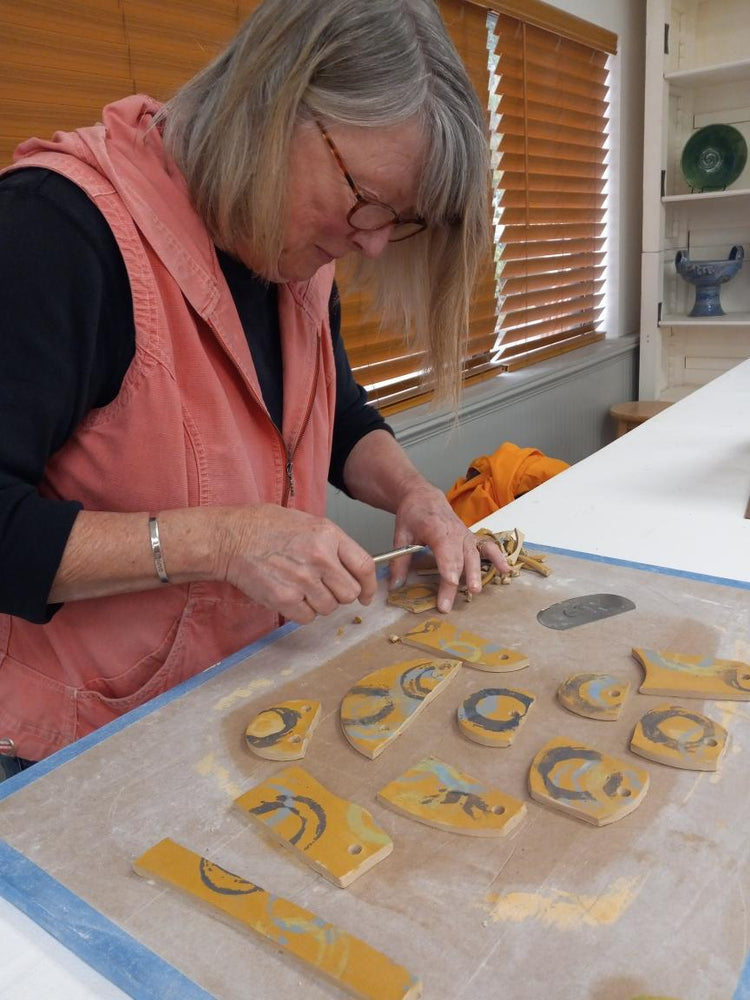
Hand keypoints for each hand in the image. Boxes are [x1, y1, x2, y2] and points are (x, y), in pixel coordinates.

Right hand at [216, 504, 376, 623]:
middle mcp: (319, 558)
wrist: (231, 538)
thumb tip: (352, 566)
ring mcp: (303, 580)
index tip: (367, 594)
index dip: (370, 586)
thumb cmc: (265, 527)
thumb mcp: (308, 522)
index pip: (365, 566)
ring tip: (302, 587)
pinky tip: (290, 595)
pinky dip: (302, 612)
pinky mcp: (285, 598)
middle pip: (349, 593)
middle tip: (325, 588)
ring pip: (329, 608)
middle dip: (340, 594)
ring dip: (319, 603)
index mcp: (328, 535)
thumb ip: (333, 544)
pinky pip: (307, 617)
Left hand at [388, 482, 508, 612]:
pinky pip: (487, 547)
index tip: (450, 587)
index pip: (445, 554)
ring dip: (477, 573)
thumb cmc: (413, 515)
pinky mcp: (472, 537)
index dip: (448, 572)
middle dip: (457, 583)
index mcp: (437, 529)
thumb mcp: (401, 535)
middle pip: (459, 560)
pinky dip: (497, 557)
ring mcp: (466, 535)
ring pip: (475, 555)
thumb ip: (399, 561)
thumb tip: (395, 586)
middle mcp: (455, 532)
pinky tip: (506, 570)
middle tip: (450, 603)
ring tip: (476, 590)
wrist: (425, 496)